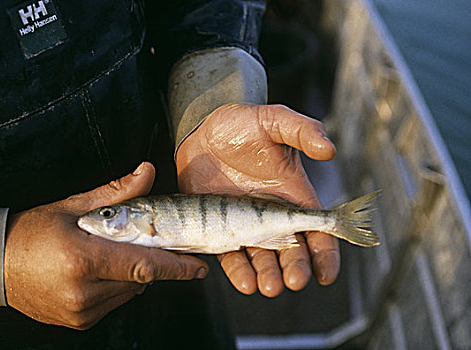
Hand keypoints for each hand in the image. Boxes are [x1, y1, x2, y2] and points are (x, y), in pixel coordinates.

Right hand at [4, 162, 207, 329]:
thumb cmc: (32, 232)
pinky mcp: (79, 321)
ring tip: (106, 255)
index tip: (199, 267)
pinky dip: (116, 286)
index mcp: (83, 260)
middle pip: (140, 279)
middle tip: (136, 243)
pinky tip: (97, 271)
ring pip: (130, 292)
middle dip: (148, 261)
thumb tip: (147, 172)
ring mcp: (80, 312)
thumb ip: (116, 193)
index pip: (144, 266)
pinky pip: (114, 303)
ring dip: (131, 274)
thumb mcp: (72, 206)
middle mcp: (83, 292)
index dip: (177, 267)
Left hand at [176, 104, 338, 296]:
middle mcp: (272, 215)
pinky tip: (246, 283)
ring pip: (262, 259)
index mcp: (293, 194)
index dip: (326, 254)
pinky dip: (239, 271)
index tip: (327, 274)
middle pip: (291, 251)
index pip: (316, 230)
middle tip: (292, 281)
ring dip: (268, 276)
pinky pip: (231, 256)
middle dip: (295, 269)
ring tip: (268, 287)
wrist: (201, 130)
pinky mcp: (219, 228)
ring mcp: (245, 224)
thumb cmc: (241, 124)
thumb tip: (330, 150)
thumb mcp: (274, 120)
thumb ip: (303, 130)